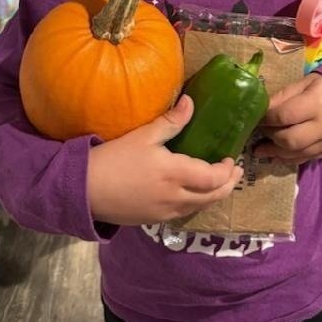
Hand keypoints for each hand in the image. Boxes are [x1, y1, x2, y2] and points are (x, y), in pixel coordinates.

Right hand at [86, 94, 242, 225]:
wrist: (85, 190)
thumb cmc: (114, 159)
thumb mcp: (144, 135)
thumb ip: (171, 121)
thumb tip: (191, 102)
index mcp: (176, 174)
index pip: (214, 178)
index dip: (227, 170)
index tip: (231, 158)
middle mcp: (176, 197)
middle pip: (213, 197)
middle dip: (228, 185)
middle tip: (235, 172)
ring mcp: (166, 212)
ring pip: (200, 207)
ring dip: (214, 195)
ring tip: (219, 182)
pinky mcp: (155, 220)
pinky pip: (185, 213)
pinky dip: (197, 203)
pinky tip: (193, 193)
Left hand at [253, 74, 321, 164]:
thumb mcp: (304, 84)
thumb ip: (283, 97)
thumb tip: (260, 110)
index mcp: (316, 103)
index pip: (284, 116)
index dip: (266, 119)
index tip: (255, 118)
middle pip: (289, 140)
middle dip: (270, 137)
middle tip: (259, 132)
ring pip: (296, 153)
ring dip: (274, 152)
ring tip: (259, 149)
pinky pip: (304, 159)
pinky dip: (287, 158)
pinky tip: (276, 154)